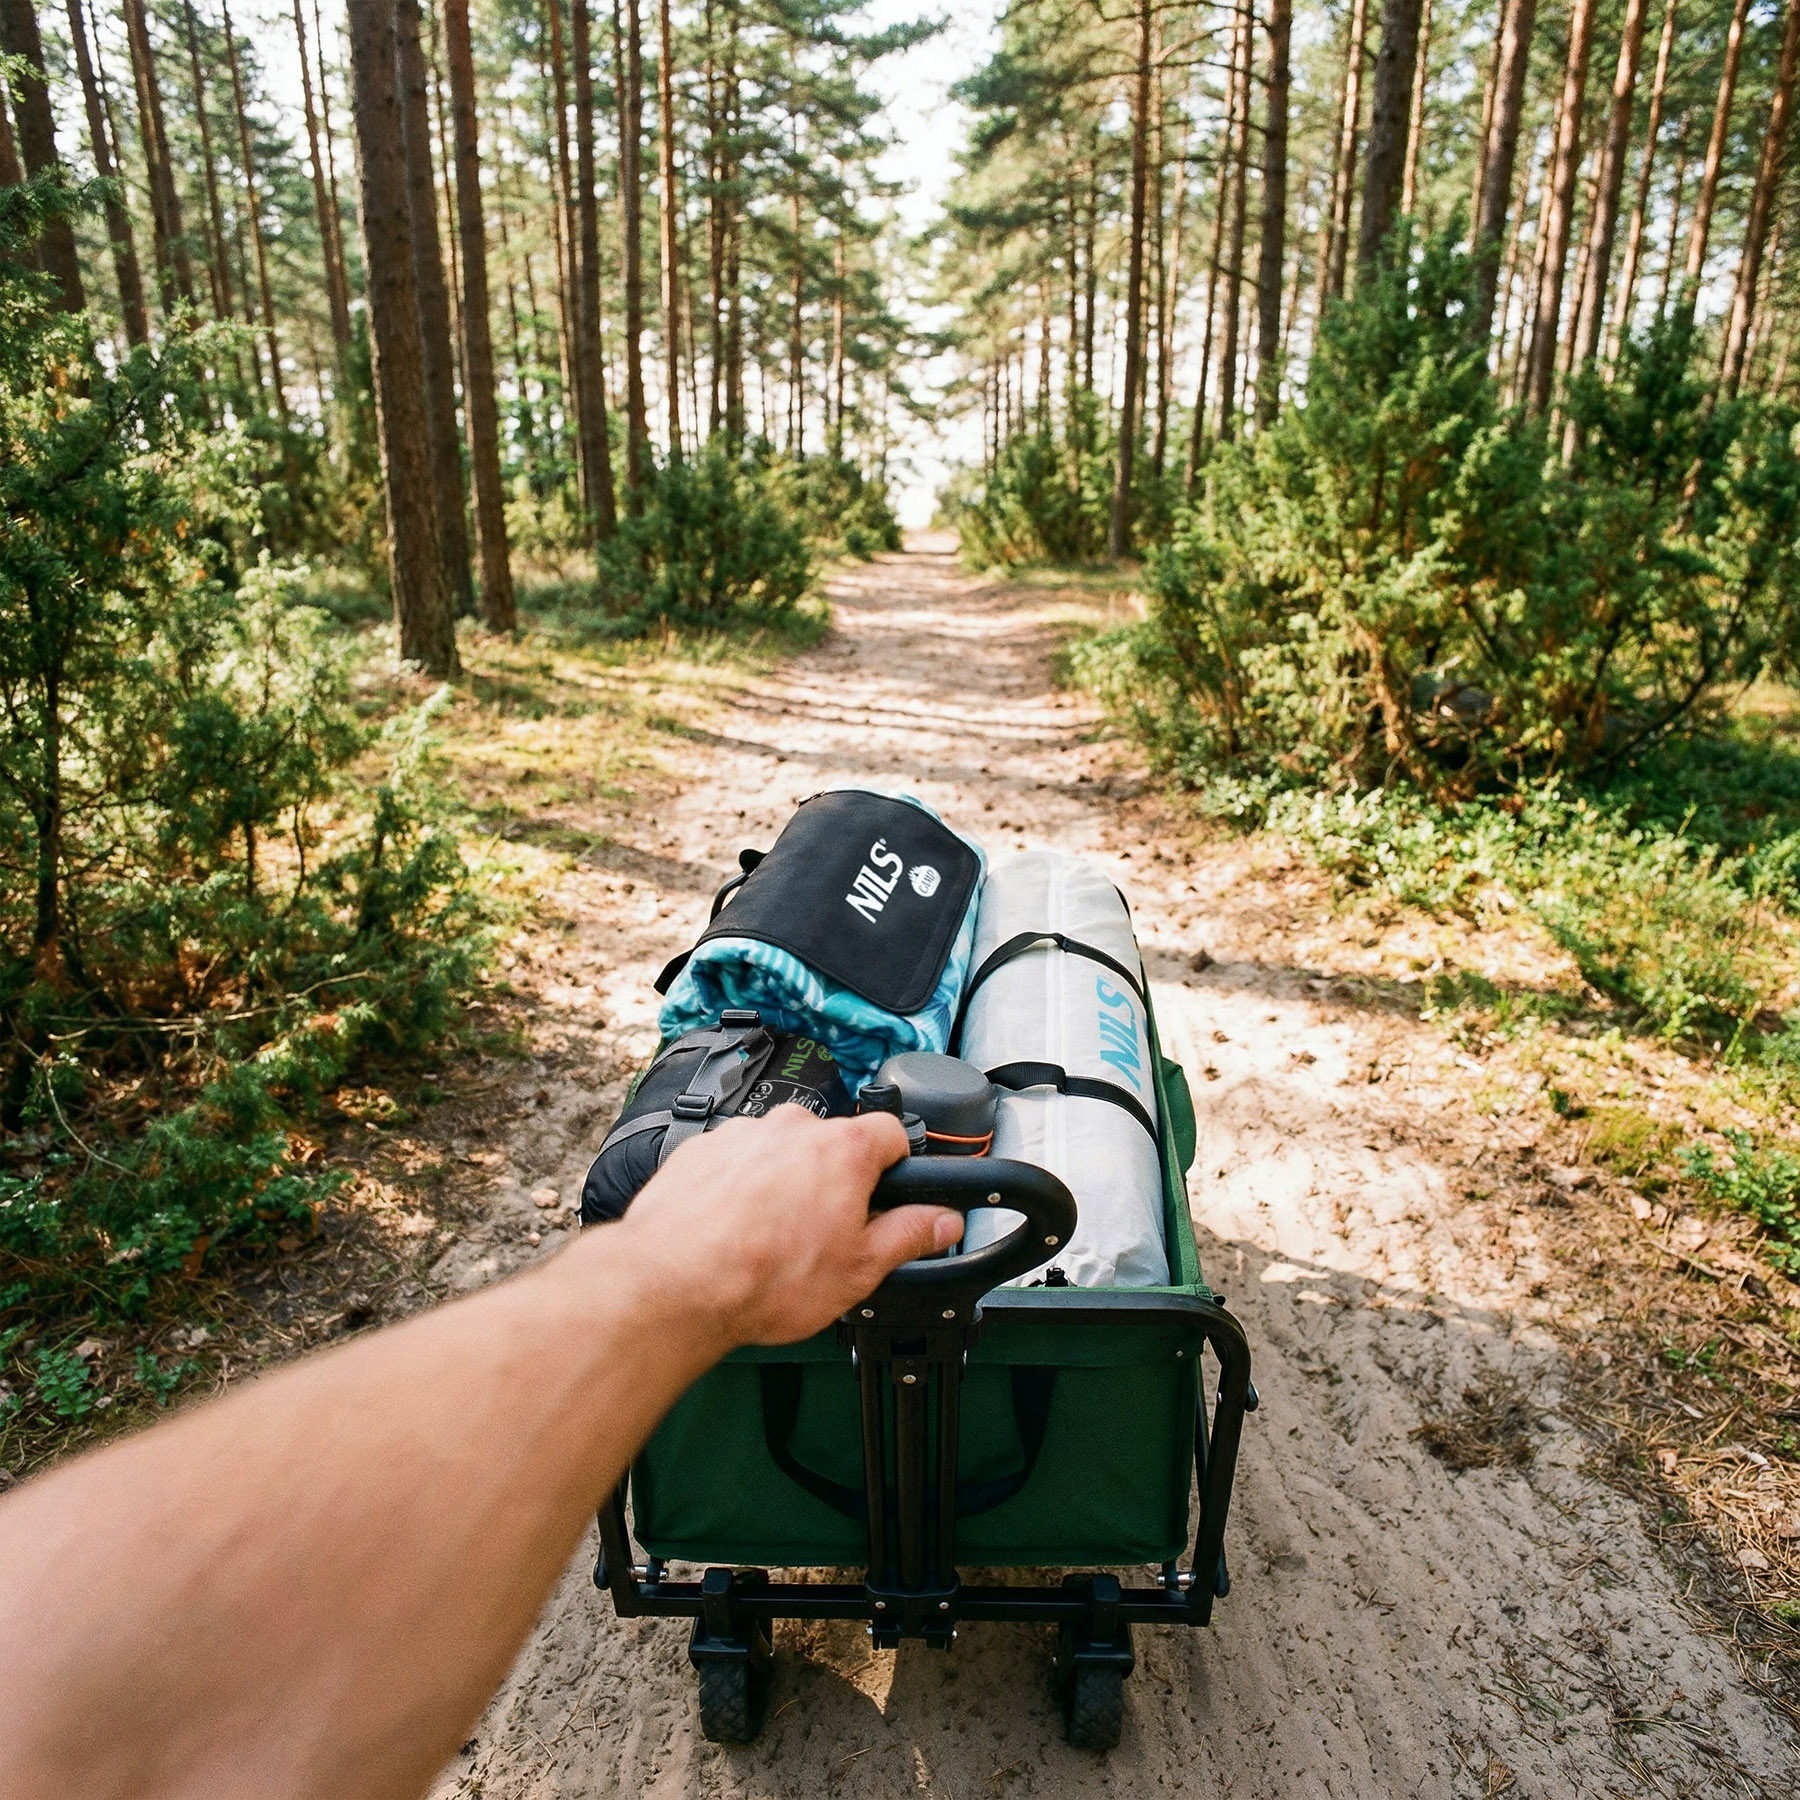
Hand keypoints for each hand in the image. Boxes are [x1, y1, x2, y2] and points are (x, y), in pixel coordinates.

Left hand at [603, 1107, 963, 1347]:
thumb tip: (944, 1220)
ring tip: (770, 1241)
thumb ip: (909, 1235)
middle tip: (825, 1235)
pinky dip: (737, 1189)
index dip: (897, 1166)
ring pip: (779, 1153)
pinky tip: (731, 1233)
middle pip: (831, 1144)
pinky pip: (733, 1163)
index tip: (889, 1194)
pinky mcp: (698, 1151)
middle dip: (834, 1183)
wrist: (673, 1284)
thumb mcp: (859, 1269)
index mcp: (842, 1148)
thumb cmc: (763, 1279)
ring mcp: (740, 1134)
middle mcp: (791, 1127)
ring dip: (783, 1185)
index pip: (891, 1132)